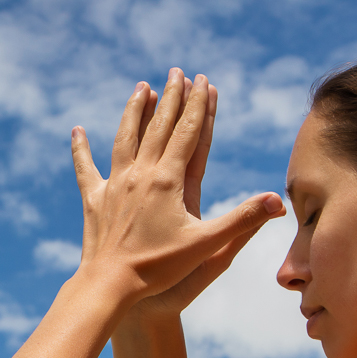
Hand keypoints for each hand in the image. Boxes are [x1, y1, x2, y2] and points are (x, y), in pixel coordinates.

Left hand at [71, 68, 283, 312]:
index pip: (188, 133)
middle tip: (177, 71)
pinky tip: (77, 131)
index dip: (198, 106)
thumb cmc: (159, 269)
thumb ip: (244, 221)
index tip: (203, 80)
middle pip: (158, 127)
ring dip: (134, 111)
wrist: (110, 285)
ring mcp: (114, 185)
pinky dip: (81, 149)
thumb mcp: (207, 246)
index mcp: (168, 181)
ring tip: (141, 88)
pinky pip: (87, 168)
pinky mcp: (94, 200)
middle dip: (171, 97)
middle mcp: (140, 175)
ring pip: (125, 137)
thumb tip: (279, 202)